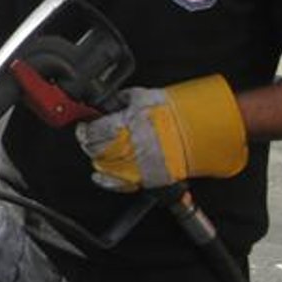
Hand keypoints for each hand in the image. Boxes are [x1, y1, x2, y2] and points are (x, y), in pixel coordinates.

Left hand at [74, 75, 247, 191]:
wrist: (197, 131)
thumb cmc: (172, 113)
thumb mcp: (143, 97)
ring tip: (99, 153)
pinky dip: (106, 181)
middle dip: (89, 144)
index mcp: (124, 125)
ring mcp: (136, 164)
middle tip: (89, 139)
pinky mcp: (145, 177)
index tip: (84, 128)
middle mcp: (127, 146)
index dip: (84, 130)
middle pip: (94, 150)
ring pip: (104, 167)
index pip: (92, 132)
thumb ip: (123, 100)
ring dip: (98, 160)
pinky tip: (100, 176)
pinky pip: (119, 184)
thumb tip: (112, 102)